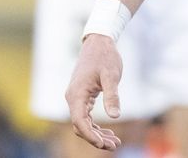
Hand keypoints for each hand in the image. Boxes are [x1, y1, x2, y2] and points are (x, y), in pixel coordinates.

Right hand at [64, 35, 124, 150]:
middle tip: (114, 145)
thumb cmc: (105, 56)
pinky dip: (95, 125)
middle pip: (81, 126)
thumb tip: (115, 116)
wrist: (99, 41)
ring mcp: (76, 97)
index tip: (104, 144)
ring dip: (96, 134)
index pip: (80, 122)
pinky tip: (108, 131)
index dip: (90, 136)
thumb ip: (112, 95)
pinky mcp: (82, 96)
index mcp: (76, 94)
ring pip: (83, 123)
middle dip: (96, 138)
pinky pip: (85, 116)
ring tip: (114, 141)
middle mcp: (73, 98)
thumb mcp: (111, 75)